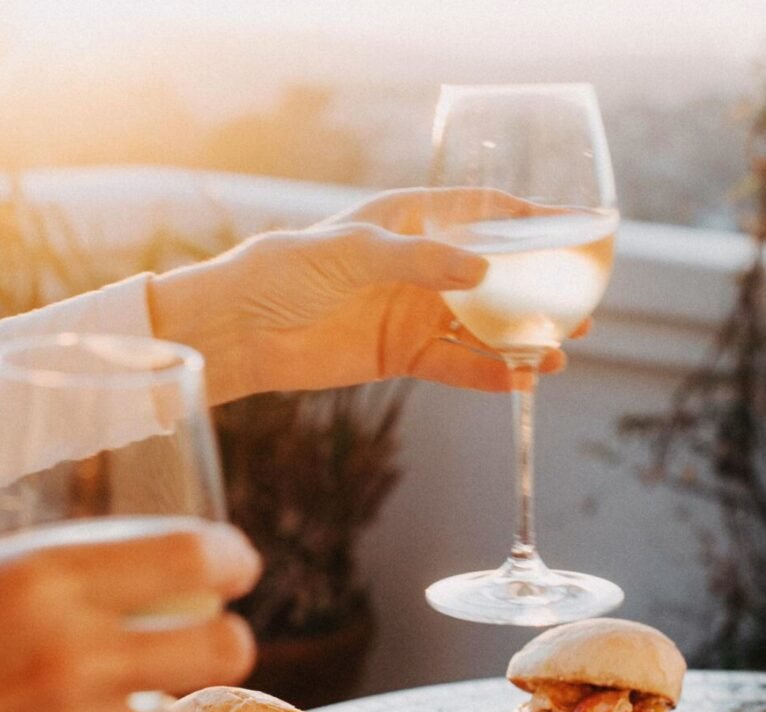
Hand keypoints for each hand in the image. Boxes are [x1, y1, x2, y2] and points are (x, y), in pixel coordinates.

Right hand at [0, 523, 259, 711]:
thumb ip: (4, 547)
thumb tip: (55, 550)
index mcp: (44, 580)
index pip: (196, 558)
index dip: (231, 559)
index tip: (232, 566)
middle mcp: (72, 658)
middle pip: (226, 646)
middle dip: (224, 639)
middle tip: (202, 638)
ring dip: (170, 711)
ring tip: (132, 703)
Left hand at [149, 187, 578, 403]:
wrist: (243, 330)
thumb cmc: (287, 271)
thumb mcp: (353, 254)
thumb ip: (418, 262)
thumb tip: (483, 276)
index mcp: (410, 222)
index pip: (482, 214)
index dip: (529, 222)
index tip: (576, 230)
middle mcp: (419, 267)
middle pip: (494, 278)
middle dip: (538, 291)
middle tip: (583, 307)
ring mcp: (413, 313)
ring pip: (481, 328)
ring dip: (520, 340)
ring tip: (559, 352)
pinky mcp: (401, 356)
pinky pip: (454, 366)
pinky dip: (486, 375)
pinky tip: (518, 381)